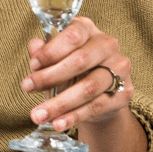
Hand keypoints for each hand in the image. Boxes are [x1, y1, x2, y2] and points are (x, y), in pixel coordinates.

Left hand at [22, 16, 132, 132]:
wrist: (98, 93)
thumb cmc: (71, 69)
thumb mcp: (55, 58)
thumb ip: (43, 52)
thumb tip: (34, 47)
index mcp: (87, 29)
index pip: (72, 35)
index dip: (50, 51)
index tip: (32, 65)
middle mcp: (107, 45)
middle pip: (80, 61)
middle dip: (50, 77)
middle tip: (27, 88)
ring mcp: (119, 68)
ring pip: (89, 87)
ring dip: (60, 103)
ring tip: (39, 114)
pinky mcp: (125, 92)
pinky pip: (96, 106)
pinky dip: (74, 116)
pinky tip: (58, 122)